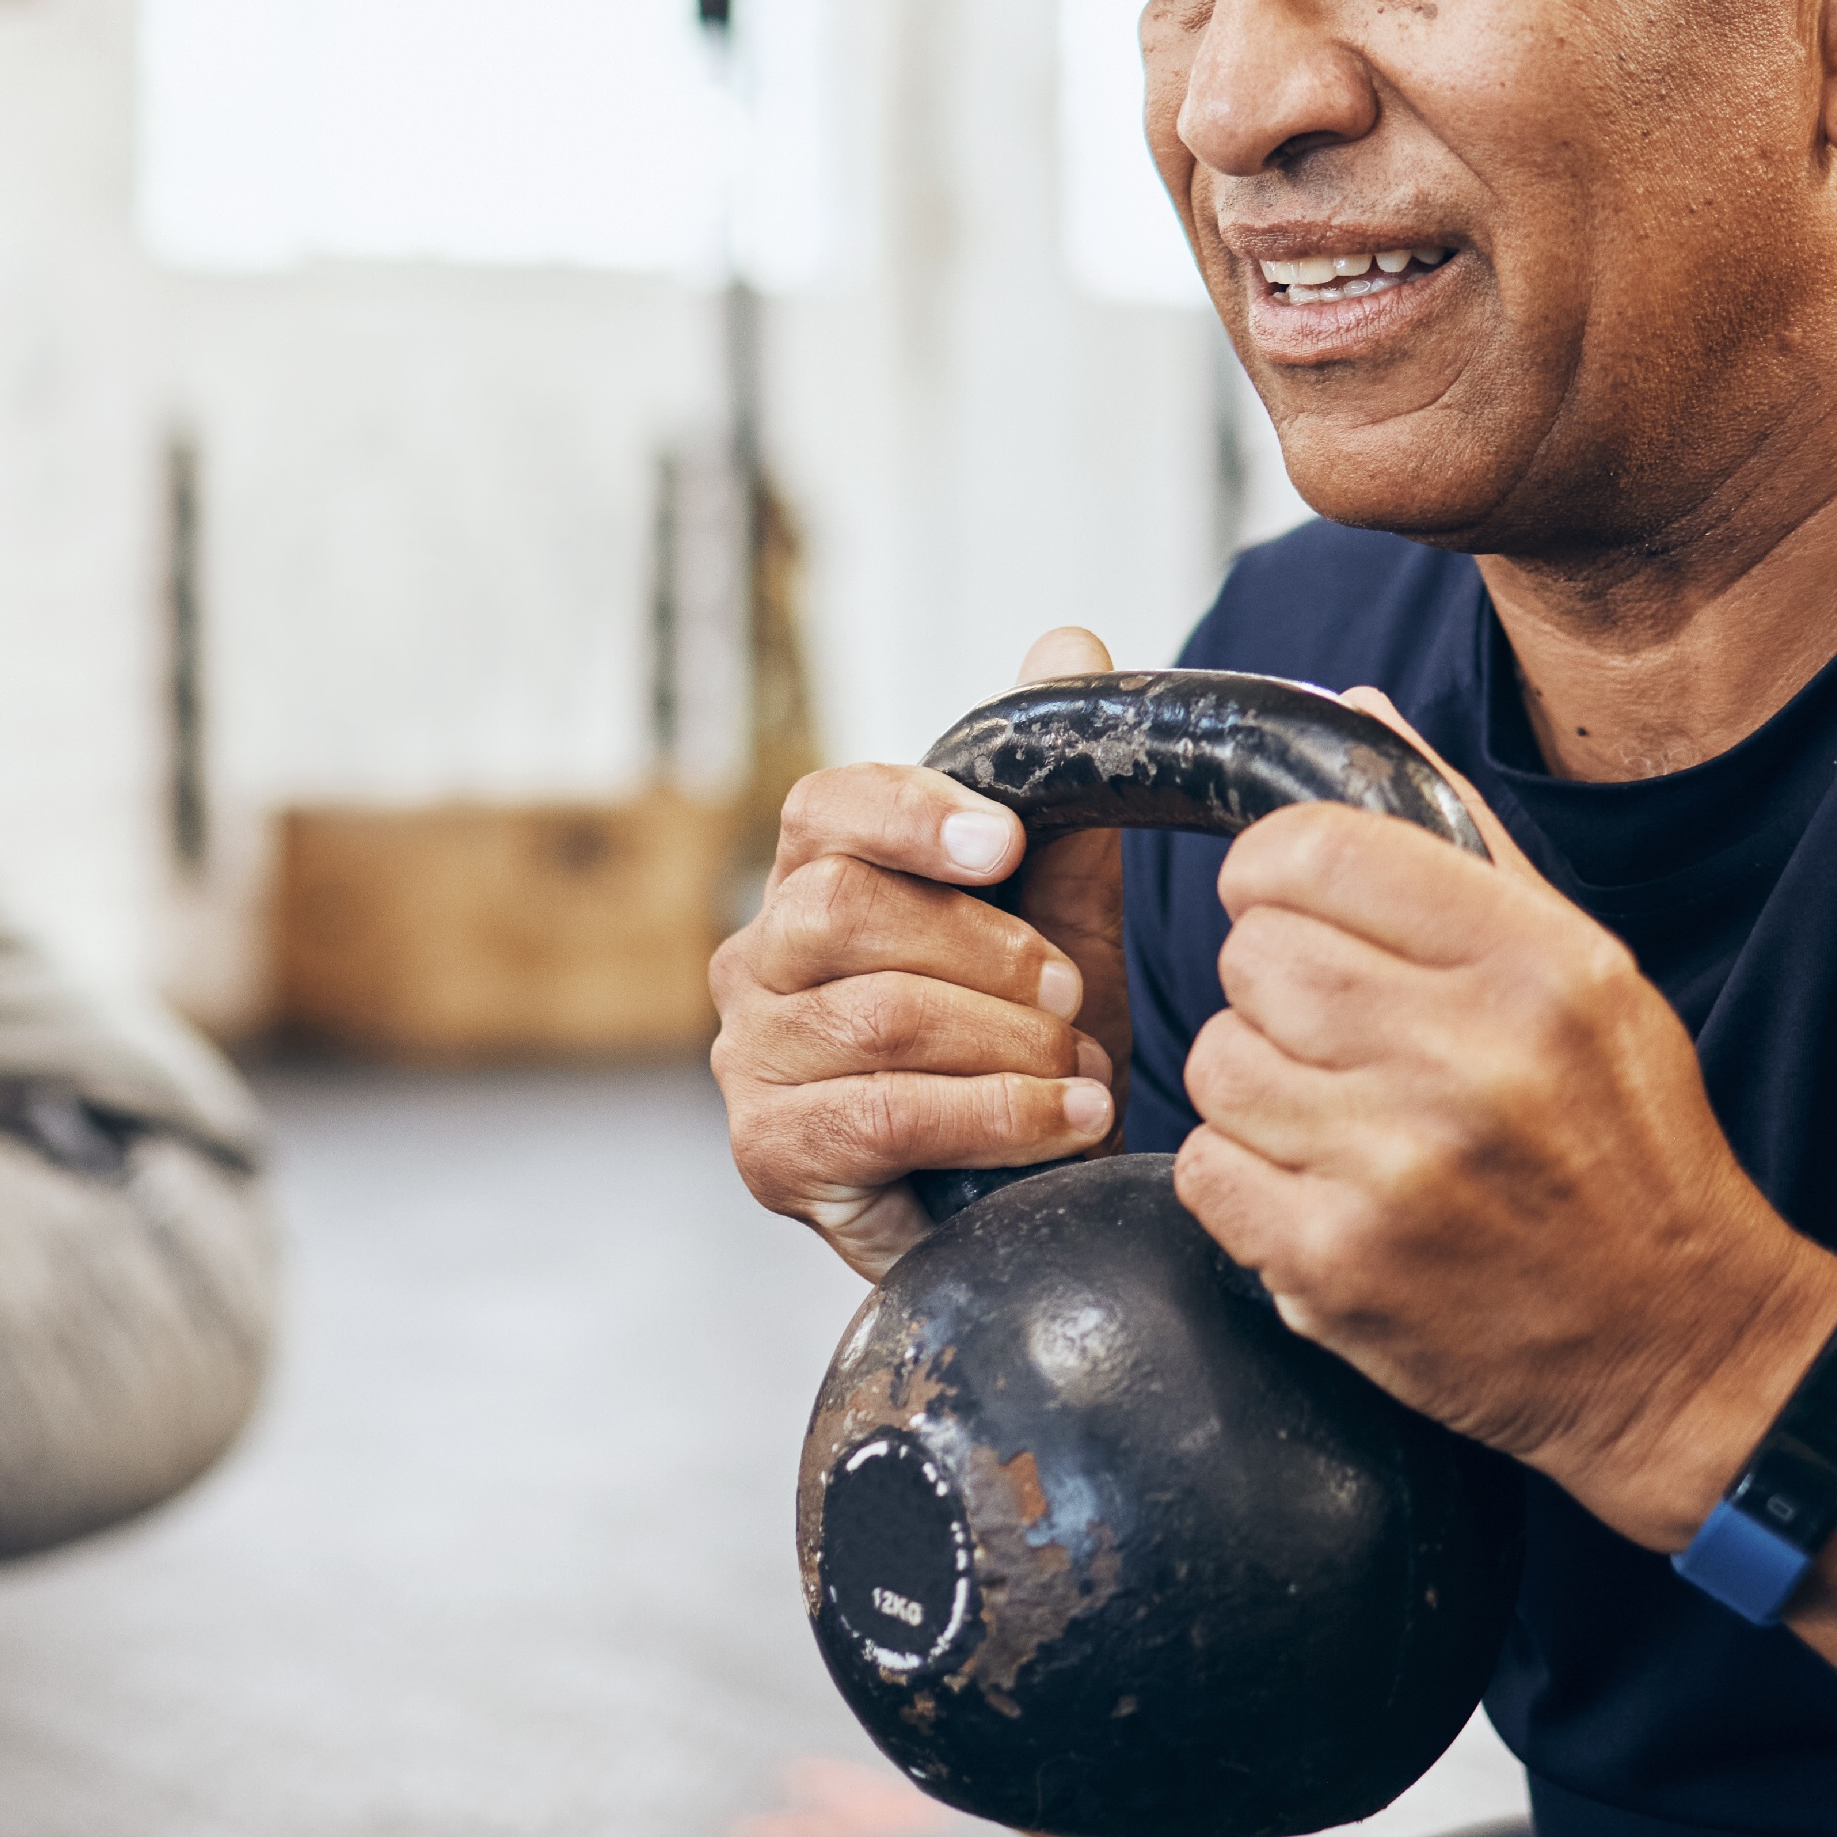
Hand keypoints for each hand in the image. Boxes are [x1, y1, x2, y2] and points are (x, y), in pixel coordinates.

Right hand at [714, 627, 1133, 1282]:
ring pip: (875, 1015)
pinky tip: (1065, 1122)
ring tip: (1086, 1074)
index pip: (824, 808)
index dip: (910, 812)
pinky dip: (995, 1115)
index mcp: (813, 879)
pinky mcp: (769, 1152)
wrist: (1025, 1196)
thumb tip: (1070, 640)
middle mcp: (758, 959)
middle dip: (985, 951)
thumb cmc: (1024, 1052)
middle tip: (1071, 996)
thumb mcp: (1060, 924)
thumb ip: (1060, 804)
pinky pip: (882, 1113)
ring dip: (1006, 1046)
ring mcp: (750, 1057)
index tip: (1001, 841)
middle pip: (845, 909)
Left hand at [1170, 691, 1836, 1548]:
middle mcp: (1467, 1058)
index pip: (1316, 851)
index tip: (1286, 901)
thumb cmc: (1627, 1145)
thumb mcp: (1584, 969)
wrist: (1683, 1346)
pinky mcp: (1339, 1266)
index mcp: (1535, 964)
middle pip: (1252, 956)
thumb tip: (1353, 709)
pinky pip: (1208, 1169)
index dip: (1272, 870)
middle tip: (1332, 1030)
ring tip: (1337, 1117)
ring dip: (1255, 1085)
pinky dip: (1243, 1178)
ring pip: (1218, 1060)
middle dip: (1271, 985)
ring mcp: (1397, 1168)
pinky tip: (1318, 1188)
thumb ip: (1460, 839)